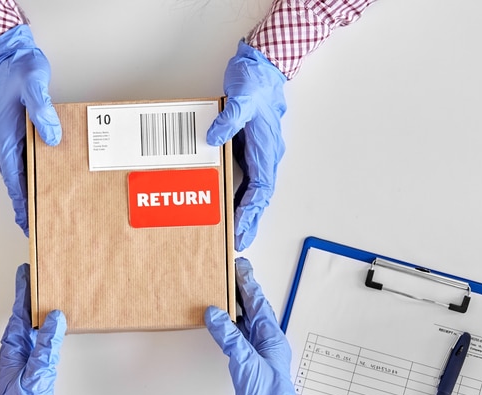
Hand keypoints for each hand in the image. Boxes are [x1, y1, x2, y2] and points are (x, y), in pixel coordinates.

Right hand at [0, 25, 61, 234]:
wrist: (10, 53)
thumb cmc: (20, 69)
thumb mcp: (33, 85)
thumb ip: (42, 111)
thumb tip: (51, 138)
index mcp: (3, 135)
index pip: (12, 176)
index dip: (20, 199)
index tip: (25, 219)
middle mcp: (2, 140)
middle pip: (14, 179)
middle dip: (24, 202)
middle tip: (34, 225)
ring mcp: (7, 136)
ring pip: (18, 171)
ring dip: (27, 190)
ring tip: (40, 211)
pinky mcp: (15, 132)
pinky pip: (23, 158)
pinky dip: (31, 173)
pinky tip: (43, 181)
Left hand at [0, 264, 66, 394]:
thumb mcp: (38, 374)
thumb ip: (46, 345)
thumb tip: (55, 316)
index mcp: (13, 350)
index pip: (18, 313)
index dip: (22, 291)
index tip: (25, 270)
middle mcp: (16, 356)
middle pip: (23, 320)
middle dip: (29, 299)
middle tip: (38, 279)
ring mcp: (24, 367)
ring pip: (31, 334)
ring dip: (38, 317)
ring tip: (47, 300)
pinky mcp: (33, 379)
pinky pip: (40, 348)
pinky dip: (46, 337)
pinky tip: (53, 337)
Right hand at [204, 257, 312, 394]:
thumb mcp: (246, 363)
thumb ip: (230, 337)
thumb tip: (215, 314)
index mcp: (271, 337)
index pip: (258, 303)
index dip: (248, 283)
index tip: (239, 266)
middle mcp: (266, 343)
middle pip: (252, 310)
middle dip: (241, 291)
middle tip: (229, 273)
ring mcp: (258, 354)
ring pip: (244, 324)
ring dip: (234, 308)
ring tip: (221, 292)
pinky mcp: (248, 366)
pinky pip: (237, 339)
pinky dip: (228, 329)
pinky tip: (220, 325)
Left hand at [206, 41, 286, 250]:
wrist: (262, 65)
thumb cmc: (256, 81)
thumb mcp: (241, 99)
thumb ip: (228, 120)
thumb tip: (215, 138)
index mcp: (266, 148)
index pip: (261, 189)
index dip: (251, 211)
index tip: (242, 228)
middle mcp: (265, 154)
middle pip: (259, 196)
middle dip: (249, 219)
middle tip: (239, 240)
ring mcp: (257, 151)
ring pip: (253, 189)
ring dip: (243, 210)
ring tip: (234, 230)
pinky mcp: (248, 146)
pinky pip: (244, 176)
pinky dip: (237, 192)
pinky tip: (226, 202)